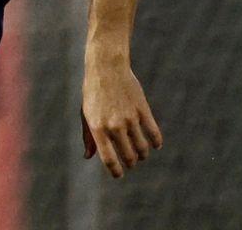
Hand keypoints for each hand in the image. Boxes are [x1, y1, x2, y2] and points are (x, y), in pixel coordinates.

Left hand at [81, 59, 162, 177]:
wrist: (106, 67)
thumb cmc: (93, 92)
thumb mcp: (85, 113)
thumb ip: (88, 137)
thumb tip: (88, 157)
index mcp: (97, 128)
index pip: (109, 158)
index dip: (115, 171)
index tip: (119, 175)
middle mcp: (114, 125)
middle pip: (128, 156)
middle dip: (131, 163)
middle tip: (131, 162)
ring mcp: (130, 118)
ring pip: (142, 148)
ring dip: (142, 154)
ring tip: (140, 154)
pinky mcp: (143, 110)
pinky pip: (154, 133)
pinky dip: (156, 142)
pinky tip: (154, 144)